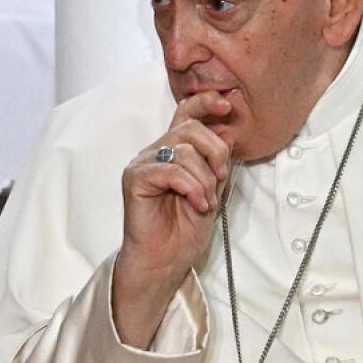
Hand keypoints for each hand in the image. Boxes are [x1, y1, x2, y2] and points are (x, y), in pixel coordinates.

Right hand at [112, 91, 231, 346]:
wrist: (166, 260)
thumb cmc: (185, 228)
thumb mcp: (213, 190)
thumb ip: (218, 162)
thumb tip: (228, 132)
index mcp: (174, 150)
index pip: (186, 112)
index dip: (206, 102)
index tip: (227, 104)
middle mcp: (156, 151)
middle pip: (190, 128)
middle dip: (215, 152)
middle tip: (221, 179)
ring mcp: (143, 163)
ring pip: (184, 150)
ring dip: (204, 179)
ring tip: (206, 202)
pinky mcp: (135, 179)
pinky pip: (171, 170)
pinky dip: (192, 188)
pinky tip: (197, 205)